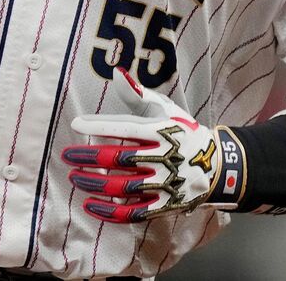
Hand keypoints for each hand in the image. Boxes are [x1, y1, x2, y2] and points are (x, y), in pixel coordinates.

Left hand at [63, 69, 223, 221]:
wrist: (218, 166)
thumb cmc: (183, 133)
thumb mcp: (166, 109)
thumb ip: (138, 94)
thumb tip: (116, 74)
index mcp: (162, 131)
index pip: (125, 127)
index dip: (98, 126)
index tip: (75, 124)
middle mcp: (164, 157)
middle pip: (119, 158)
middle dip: (89, 157)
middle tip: (67, 156)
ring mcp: (165, 184)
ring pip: (122, 187)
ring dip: (94, 183)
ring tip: (75, 177)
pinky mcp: (164, 206)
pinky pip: (133, 213)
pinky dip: (109, 212)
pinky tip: (89, 205)